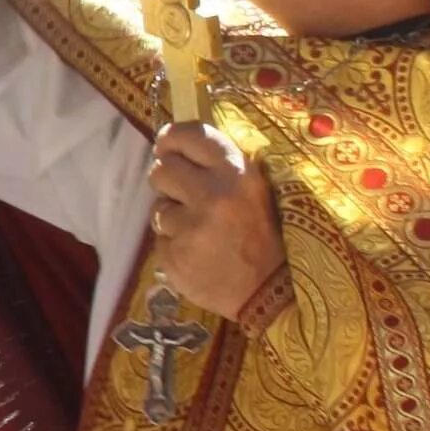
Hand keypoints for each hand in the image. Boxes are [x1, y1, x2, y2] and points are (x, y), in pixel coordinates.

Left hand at [147, 122, 284, 319]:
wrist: (271, 295)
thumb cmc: (263, 236)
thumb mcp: (253, 189)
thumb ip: (217, 165)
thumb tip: (171, 142)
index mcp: (236, 173)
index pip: (189, 135)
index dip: (172, 138)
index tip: (167, 145)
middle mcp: (212, 195)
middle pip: (161, 170)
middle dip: (169, 181)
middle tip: (185, 196)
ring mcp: (191, 228)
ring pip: (158, 208)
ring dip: (173, 218)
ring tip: (201, 234)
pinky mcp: (175, 257)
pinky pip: (160, 240)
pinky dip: (174, 246)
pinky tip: (197, 256)